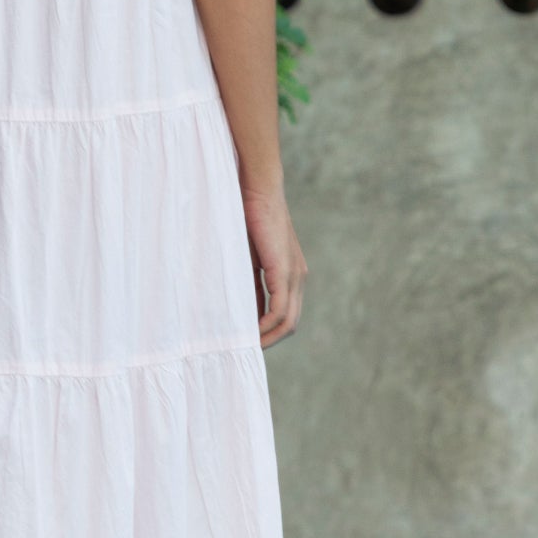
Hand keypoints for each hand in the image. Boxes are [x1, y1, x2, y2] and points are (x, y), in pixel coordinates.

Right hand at [243, 185, 304, 346]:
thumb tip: (239, 307)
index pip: (284, 313)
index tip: (246, 340)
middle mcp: (298, 277)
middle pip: (289, 323)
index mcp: (291, 273)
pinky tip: (249, 332)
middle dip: (269, 340)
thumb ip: (248, 281)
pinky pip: (279, 310)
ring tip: (245, 346)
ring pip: (287, 321)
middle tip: (244, 349)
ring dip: (267, 338)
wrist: (257, 188)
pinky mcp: (284, 271)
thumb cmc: (248, 215)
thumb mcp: (247, 257)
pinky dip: (265, 326)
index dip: (267, 331)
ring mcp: (294, 275)